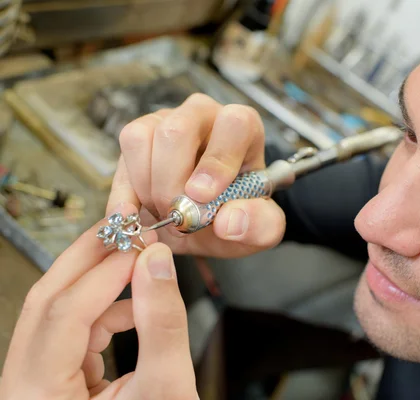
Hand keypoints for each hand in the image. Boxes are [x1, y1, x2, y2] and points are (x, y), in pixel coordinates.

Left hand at [0, 203, 197, 399]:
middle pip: (44, 303)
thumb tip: (156, 263)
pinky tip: (132, 303)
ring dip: (97, 283)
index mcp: (38, 399)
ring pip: (54, 312)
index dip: (106, 274)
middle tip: (126, 230)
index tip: (142, 247)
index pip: (63, 315)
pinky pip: (69, 330)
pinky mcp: (51, 378)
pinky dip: (102, 310)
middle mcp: (21, 390)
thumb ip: (163, 323)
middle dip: (89, 260)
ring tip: (136, 264)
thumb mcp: (167, 388)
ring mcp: (32, 384)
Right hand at [107, 94, 285, 256]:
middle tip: (179, 217)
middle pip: (177, 130)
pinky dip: (126, 191)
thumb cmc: (236, 215)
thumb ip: (258, 225)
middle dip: (172, 183)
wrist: (204, 224)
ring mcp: (166, 120)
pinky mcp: (138, 135)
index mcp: (243, 129)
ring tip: (165, 213)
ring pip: (141, 138)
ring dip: (148, 186)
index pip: (233, 123)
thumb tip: (228, 221)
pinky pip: (123, 155)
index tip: (203, 197)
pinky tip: (138, 213)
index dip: (217, 160)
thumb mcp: (261, 230)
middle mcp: (204, 115)